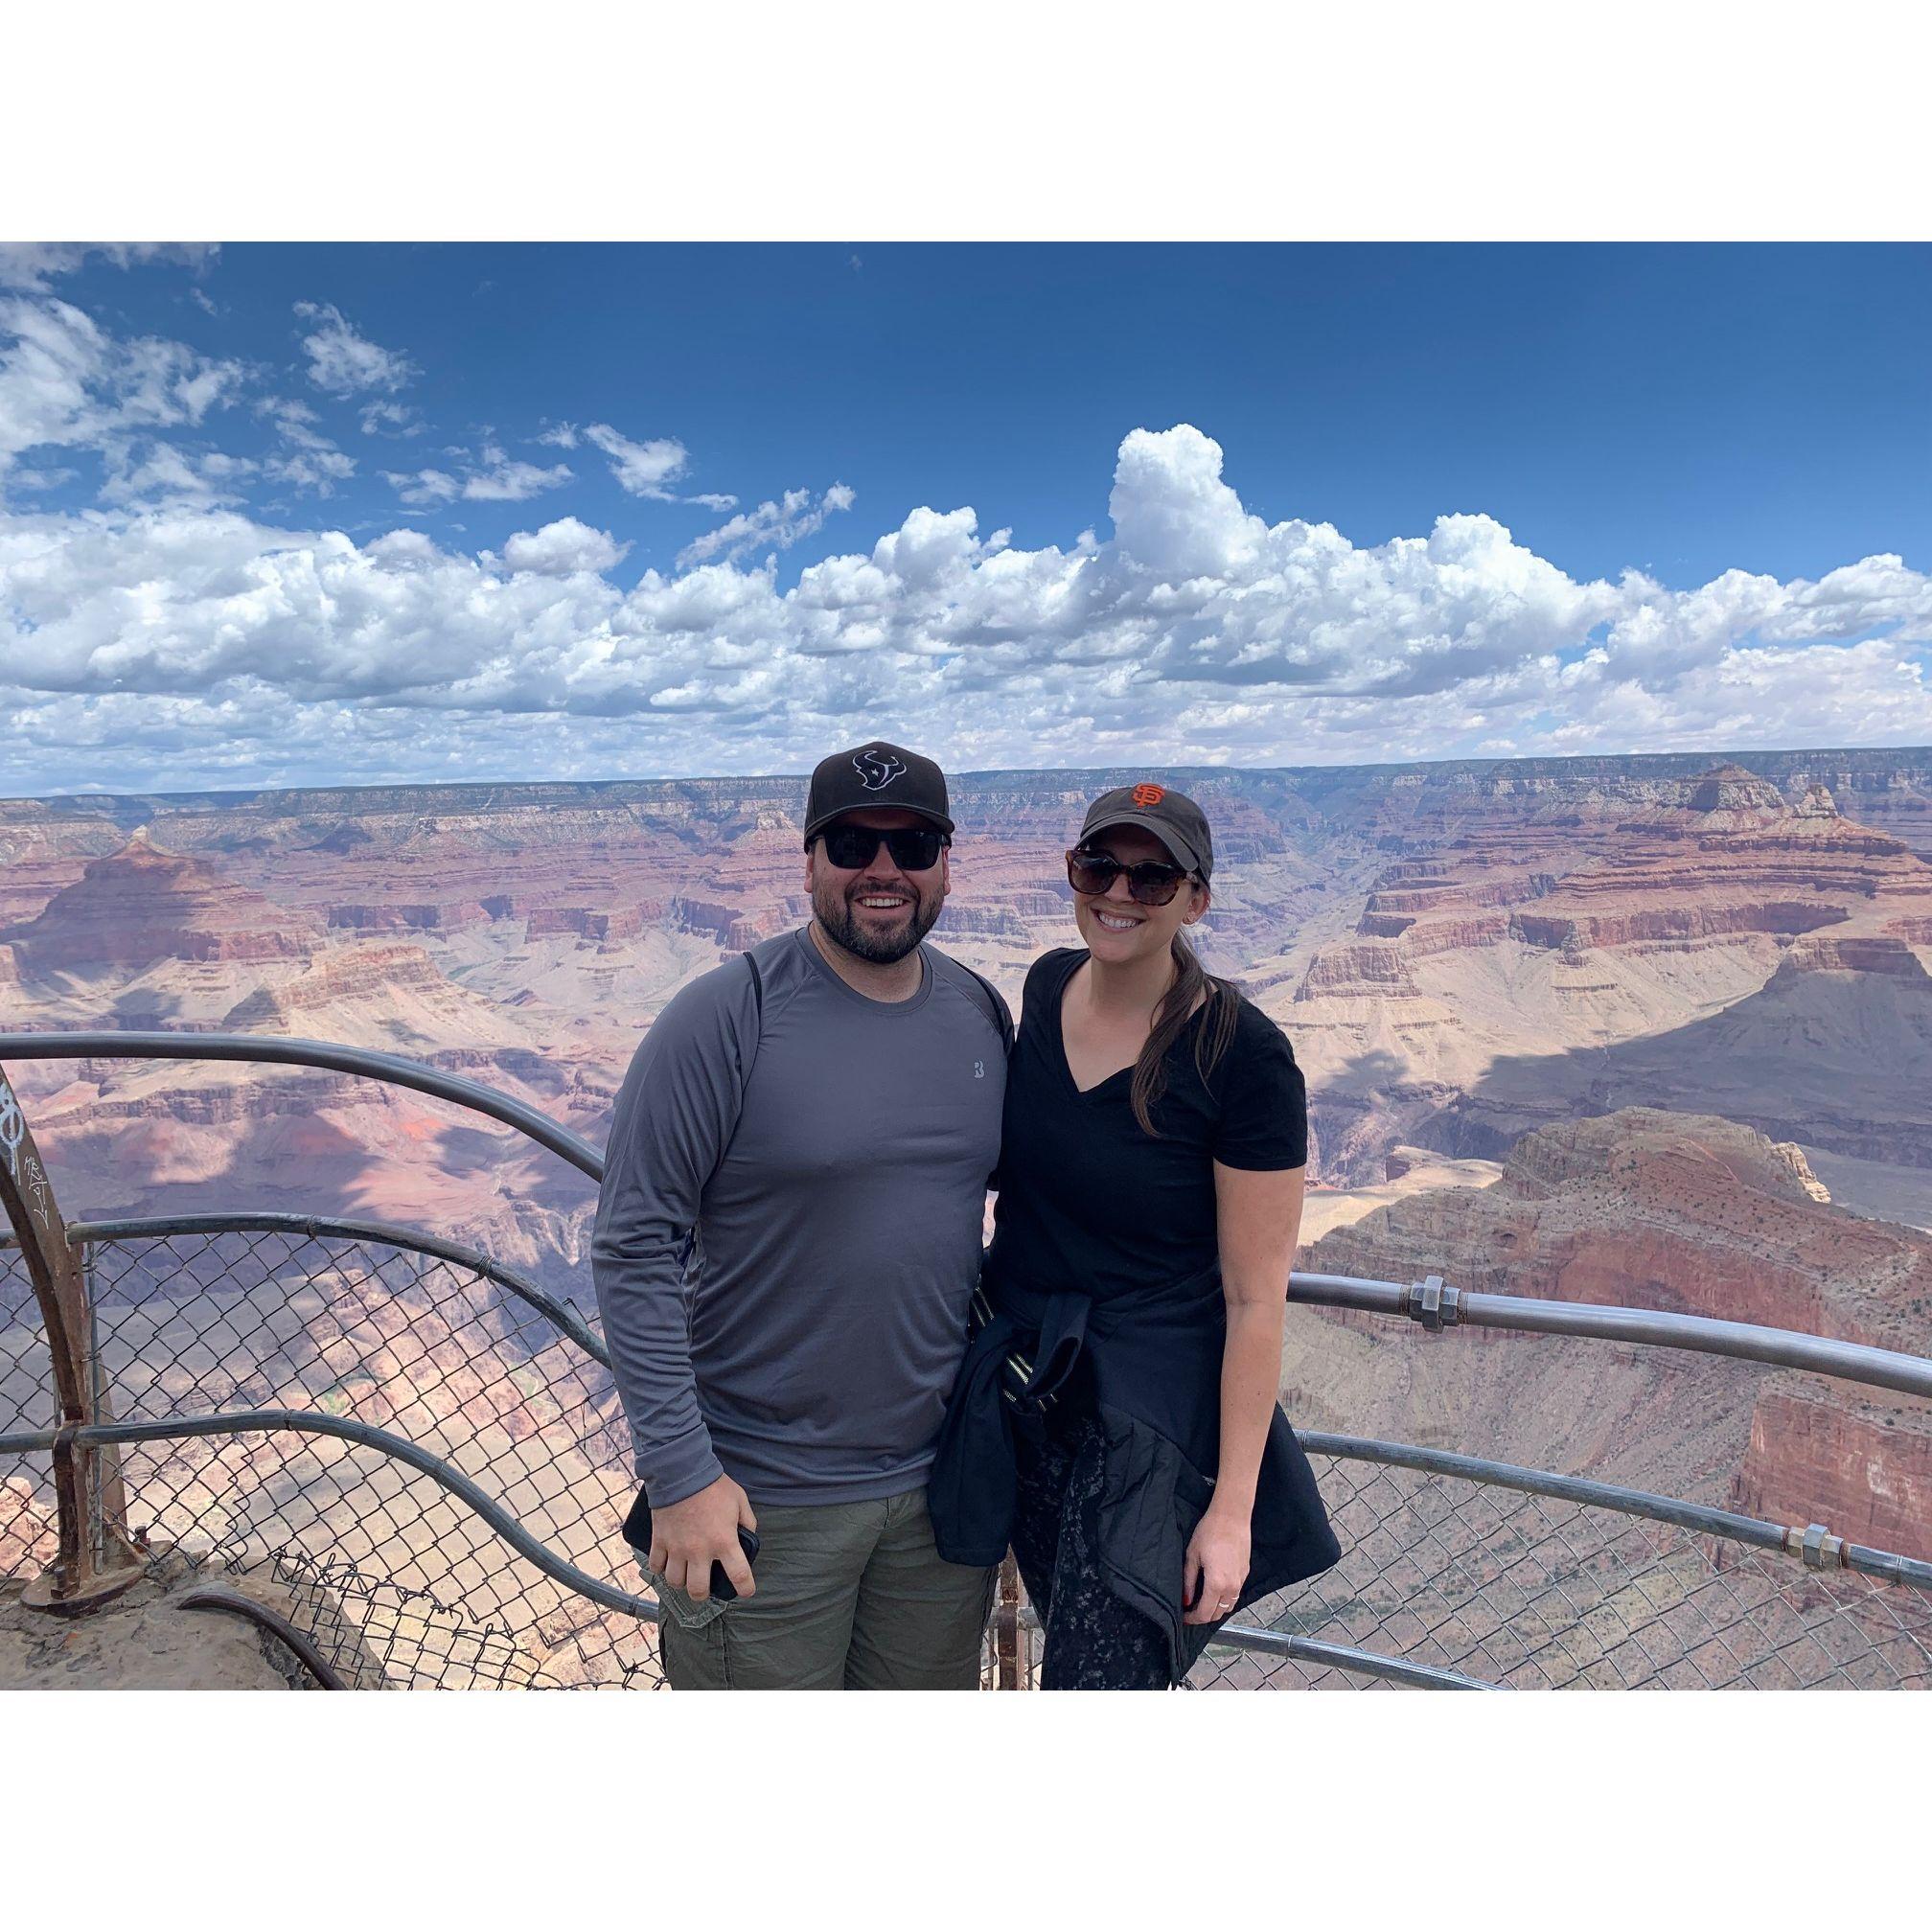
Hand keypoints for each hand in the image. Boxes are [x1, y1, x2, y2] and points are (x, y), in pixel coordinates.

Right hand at [649, 1473, 757, 1602]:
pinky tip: (667, 1562)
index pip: (739, 1575)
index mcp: (724, 1541)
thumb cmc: (714, 1485)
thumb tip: (749, 1536)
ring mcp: (677, 1548)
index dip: (745, 1588)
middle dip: (703, 1593)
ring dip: (681, 1581)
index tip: (746, 1591)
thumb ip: (748, 1521)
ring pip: (675, 1581)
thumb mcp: (740, 1500)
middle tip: (705, 1586)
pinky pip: (656, 1565)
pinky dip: (661, 1568)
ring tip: (685, 1574)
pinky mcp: (660, 1540)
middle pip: (698, 1590)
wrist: (682, 1471)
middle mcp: (700, 1550)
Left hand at [1183, 1505, 1250, 1625]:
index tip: (1184, 1617)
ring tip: (1202, 1601)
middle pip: (1218, 1614)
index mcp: (1216, 1584)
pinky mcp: (1245, 1573)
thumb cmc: (1209, 1532)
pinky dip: (1225, 1598)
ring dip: (1215, 1608)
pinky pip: (1235, 1594)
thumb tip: (1186, 1601)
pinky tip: (1215, 1589)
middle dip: (1203, 1616)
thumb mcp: (1192, 1556)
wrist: (1232, 1517)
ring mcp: (1241, 1581)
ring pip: (1228, 1606)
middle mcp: (1232, 1587)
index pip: (1205, 1613)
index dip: (1192, 1619)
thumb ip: (1189, 1582)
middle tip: (1190, 1610)